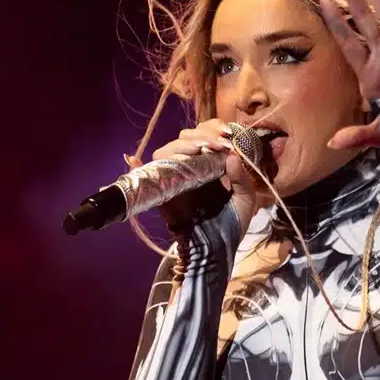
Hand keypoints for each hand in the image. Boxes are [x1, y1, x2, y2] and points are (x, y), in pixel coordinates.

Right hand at [128, 119, 264, 235]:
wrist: (217, 250)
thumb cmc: (232, 225)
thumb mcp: (245, 201)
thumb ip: (241, 179)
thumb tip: (232, 155)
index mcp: (211, 164)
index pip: (205, 134)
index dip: (213, 129)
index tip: (225, 137)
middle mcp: (191, 166)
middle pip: (185, 138)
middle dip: (200, 135)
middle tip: (216, 145)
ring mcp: (175, 177)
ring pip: (167, 150)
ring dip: (181, 146)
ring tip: (197, 150)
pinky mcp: (163, 192)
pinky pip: (147, 175)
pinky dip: (137, 165)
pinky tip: (133, 159)